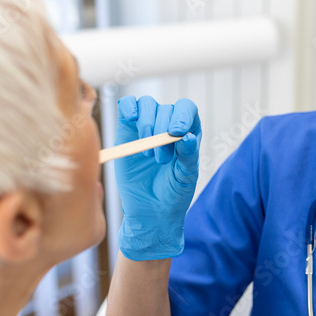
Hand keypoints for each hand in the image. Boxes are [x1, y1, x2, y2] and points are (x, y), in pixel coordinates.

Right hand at [114, 96, 200, 259]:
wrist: (150, 210)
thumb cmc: (173, 193)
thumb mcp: (186, 177)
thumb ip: (188, 156)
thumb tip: (188, 137)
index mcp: (187, 131)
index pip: (187, 109)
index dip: (182, 116)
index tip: (176, 132)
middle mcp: (168, 124)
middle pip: (166, 108)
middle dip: (162, 131)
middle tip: (160, 160)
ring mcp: (146, 125)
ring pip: (147, 105)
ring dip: (147, 125)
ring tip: (148, 155)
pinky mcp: (126, 130)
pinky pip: (127, 107)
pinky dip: (129, 108)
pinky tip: (132, 119)